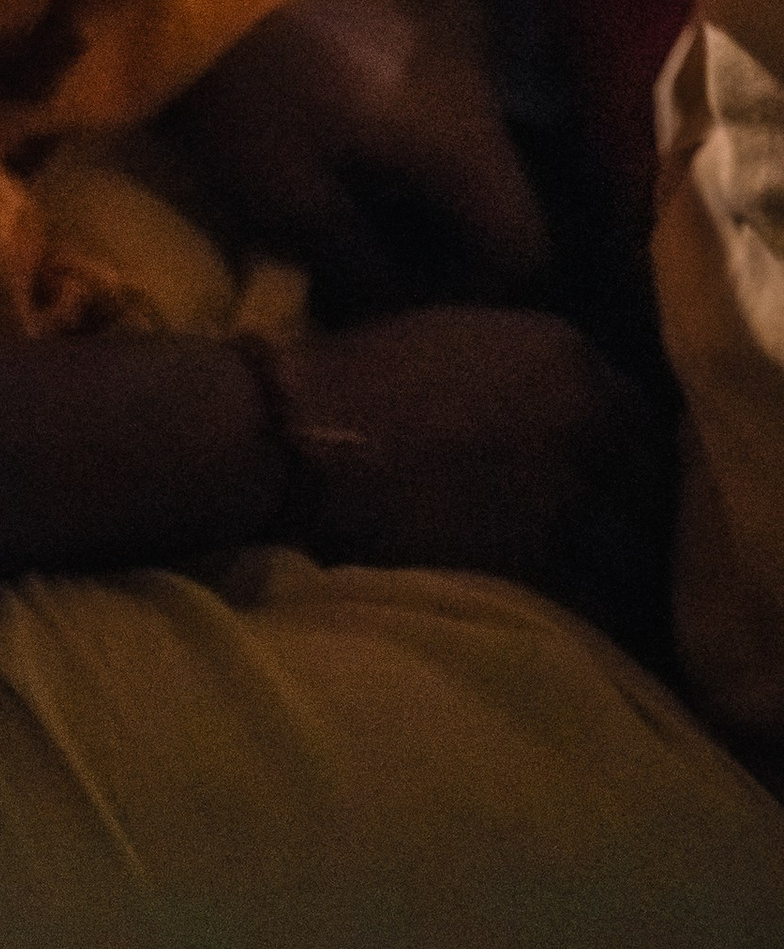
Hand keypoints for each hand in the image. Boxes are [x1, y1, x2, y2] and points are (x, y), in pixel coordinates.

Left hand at [172, 0, 546, 317]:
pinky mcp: (407, 42)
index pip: (524, 246)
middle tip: (381, 281)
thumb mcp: (292, 202)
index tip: (407, 310)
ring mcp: (445, 59)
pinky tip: (354, 177)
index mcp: (460, 139)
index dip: (476, 296)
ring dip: (432, 211)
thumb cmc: (246, 99)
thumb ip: (365, 268)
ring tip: (361, 234)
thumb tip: (401, 311)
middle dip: (455, 257)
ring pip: (474, 165)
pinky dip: (416, 169)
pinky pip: (443, 126)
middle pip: (506, 204)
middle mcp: (476, 96)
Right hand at [253, 306, 667, 639]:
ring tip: (587, 582)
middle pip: (653, 489)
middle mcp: (586, 420)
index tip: (609, 483)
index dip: (628, 457)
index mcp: (567, 353)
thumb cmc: (361, 381)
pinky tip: (557, 608)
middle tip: (599, 538)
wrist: (295, 441)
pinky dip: (589, 610)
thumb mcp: (464, 338)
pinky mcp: (540, 565)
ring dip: (619, 569)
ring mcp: (569, 498)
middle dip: (634, 515)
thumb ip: (540, 372)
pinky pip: (597, 602)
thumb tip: (584, 422)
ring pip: (637, 554)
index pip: (644, 419)